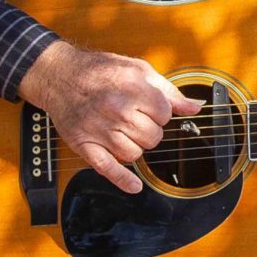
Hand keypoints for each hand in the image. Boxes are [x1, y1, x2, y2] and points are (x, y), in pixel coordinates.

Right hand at [18, 41, 201, 193]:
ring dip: (135, 146)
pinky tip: (134, 186)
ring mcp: (99, 129)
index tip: (151, 108)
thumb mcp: (138, 70)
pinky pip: (106, 168)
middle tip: (137, 119)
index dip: (161, 112)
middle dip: (150, 130)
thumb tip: (195, 108)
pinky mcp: (84, 144)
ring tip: (125, 132)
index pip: (164, 115)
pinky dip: (122, 180)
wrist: (61, 74)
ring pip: (134, 153)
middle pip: (152, 137)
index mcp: (132, 89)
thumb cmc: (100, 70)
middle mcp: (116, 110)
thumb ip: (168, 91)